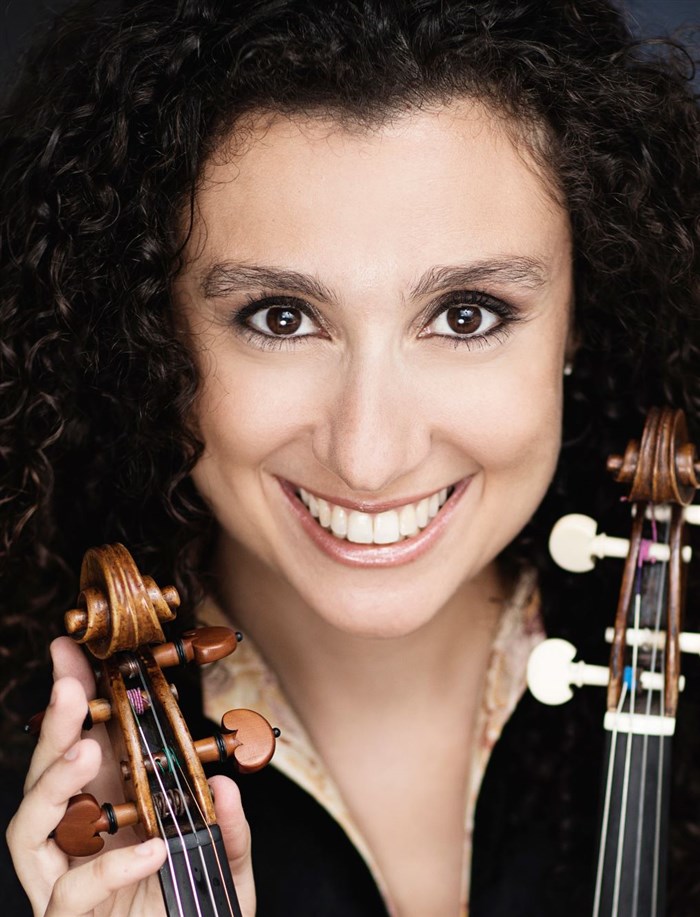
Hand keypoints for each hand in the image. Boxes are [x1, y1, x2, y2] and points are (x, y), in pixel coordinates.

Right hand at [6, 637, 254, 915]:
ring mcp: (67, 886)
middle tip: (71, 688)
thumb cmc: (200, 914)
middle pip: (46, 780)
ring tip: (87, 750)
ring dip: (53, 785)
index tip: (71, 652)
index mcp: (110, 813)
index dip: (73, 702)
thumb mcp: (225, 864)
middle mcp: (79, 844)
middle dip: (55, 730)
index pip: (82, 748)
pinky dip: (110, 868)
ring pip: (29, 832)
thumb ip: (228, 828)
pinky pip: (72, 896)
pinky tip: (150, 848)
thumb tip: (224, 784)